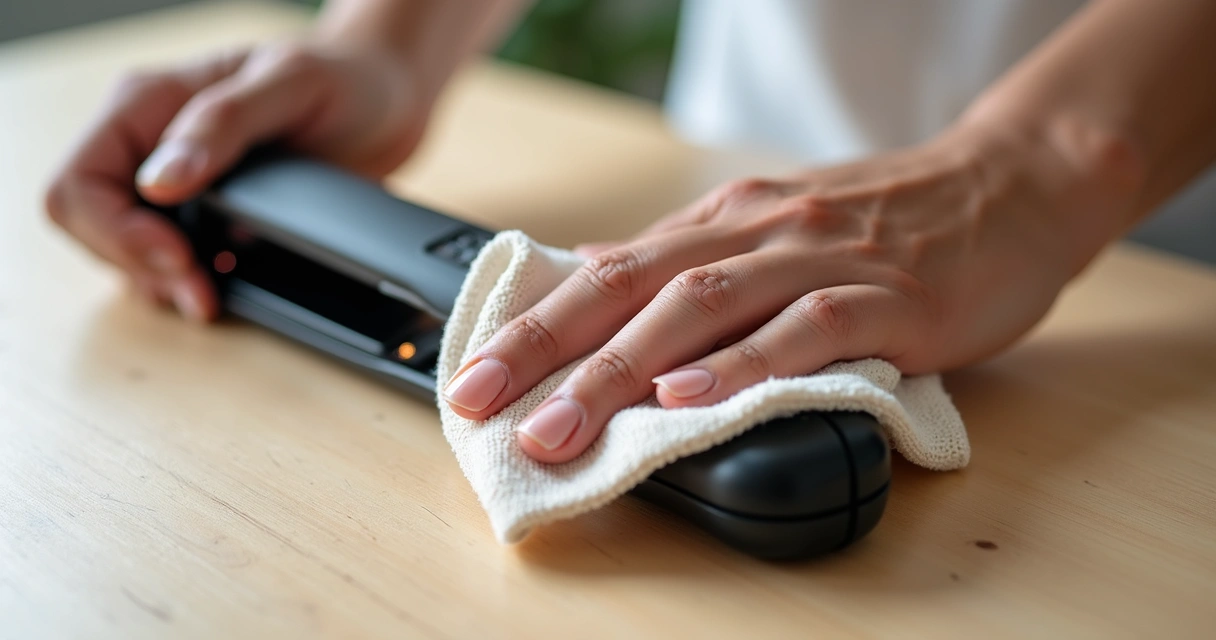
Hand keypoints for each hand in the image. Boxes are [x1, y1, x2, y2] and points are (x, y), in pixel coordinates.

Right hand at [45, 40, 431, 320]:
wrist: (388, 101)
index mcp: (149, 102)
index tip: (180, 256)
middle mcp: (149, 143)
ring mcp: (173, 183)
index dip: (118, 233)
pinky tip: (224, 285)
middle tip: (201, 292)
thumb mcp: (289, 86)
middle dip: (139, 267)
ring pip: (124, 251)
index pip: (81, 182)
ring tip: (214, 295)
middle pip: (90, 225)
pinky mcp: (204, 214)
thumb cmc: (343, 78)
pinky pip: (166, 261)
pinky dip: (186, 282)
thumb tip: (160, 182)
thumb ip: (221, 126)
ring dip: (162, 284)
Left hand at [442, 123, 1131, 462]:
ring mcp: (821, 261)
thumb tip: (597, 269)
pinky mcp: (888, 297)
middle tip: (485, 406)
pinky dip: (742, 363)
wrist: (1009, 186)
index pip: (609, 273)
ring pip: (703, 308)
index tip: (474, 376)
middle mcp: (758, 234)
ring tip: (562, 425)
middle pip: (634, 291)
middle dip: (549, 351)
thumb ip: (688, 256)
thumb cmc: (887, 219)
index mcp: (725, 223)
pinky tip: (691, 395)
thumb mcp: (770, 225)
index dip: (535, 325)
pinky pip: (805, 330)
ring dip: (621, 370)